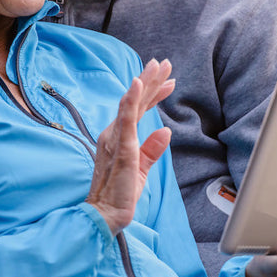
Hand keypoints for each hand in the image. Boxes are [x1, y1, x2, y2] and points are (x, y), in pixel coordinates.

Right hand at [87, 59, 175, 233]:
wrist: (106, 213)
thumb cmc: (121, 192)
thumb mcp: (142, 167)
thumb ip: (152, 148)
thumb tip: (165, 131)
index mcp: (120, 137)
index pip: (139, 109)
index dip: (154, 93)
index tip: (170, 80)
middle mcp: (114, 133)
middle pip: (135, 101)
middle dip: (151, 80)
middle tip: (165, 63)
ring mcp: (116, 138)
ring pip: (131, 103)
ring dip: (144, 83)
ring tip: (157, 66)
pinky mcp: (121, 147)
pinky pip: (126, 120)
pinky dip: (131, 100)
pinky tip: (137, 84)